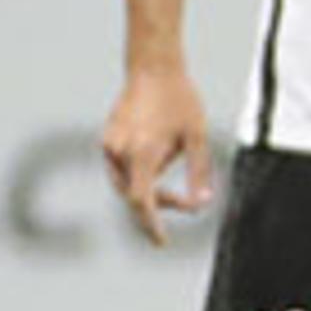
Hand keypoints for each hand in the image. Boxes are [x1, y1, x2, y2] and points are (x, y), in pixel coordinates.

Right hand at [100, 63, 212, 246]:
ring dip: (150, 185)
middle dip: (159, 203)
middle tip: (187, 202)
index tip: (161, 242)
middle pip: (135, 194)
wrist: (154, 68)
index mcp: (141, 153)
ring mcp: (109, 144)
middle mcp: (119, 151)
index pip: (141, 201)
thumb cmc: (180, 101)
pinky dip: (141, 171)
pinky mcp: (107, 138)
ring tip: (176, 160)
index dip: (150, 224)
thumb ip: (199, 172)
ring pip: (127, 181)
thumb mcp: (198, 138)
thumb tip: (203, 203)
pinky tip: (160, 149)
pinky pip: (122, 167)